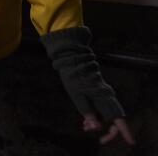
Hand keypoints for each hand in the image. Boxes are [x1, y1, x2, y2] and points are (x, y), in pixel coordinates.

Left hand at [40, 26, 134, 146]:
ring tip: (84, 127)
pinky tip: (85, 121)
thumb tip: (95, 127)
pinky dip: (95, 116)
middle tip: (98, 139)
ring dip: (98, 123)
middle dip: (107, 131)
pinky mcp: (100, 93)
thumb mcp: (76, 95)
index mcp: (103, 97)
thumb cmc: (73, 76)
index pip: (118, 118)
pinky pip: (102, 109)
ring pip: (107, 114)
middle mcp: (107, 96)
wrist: (72, 60)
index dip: (124, 131)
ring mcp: (105, 94)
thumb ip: (86, 111)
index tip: (130, 142)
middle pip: (114, 119)